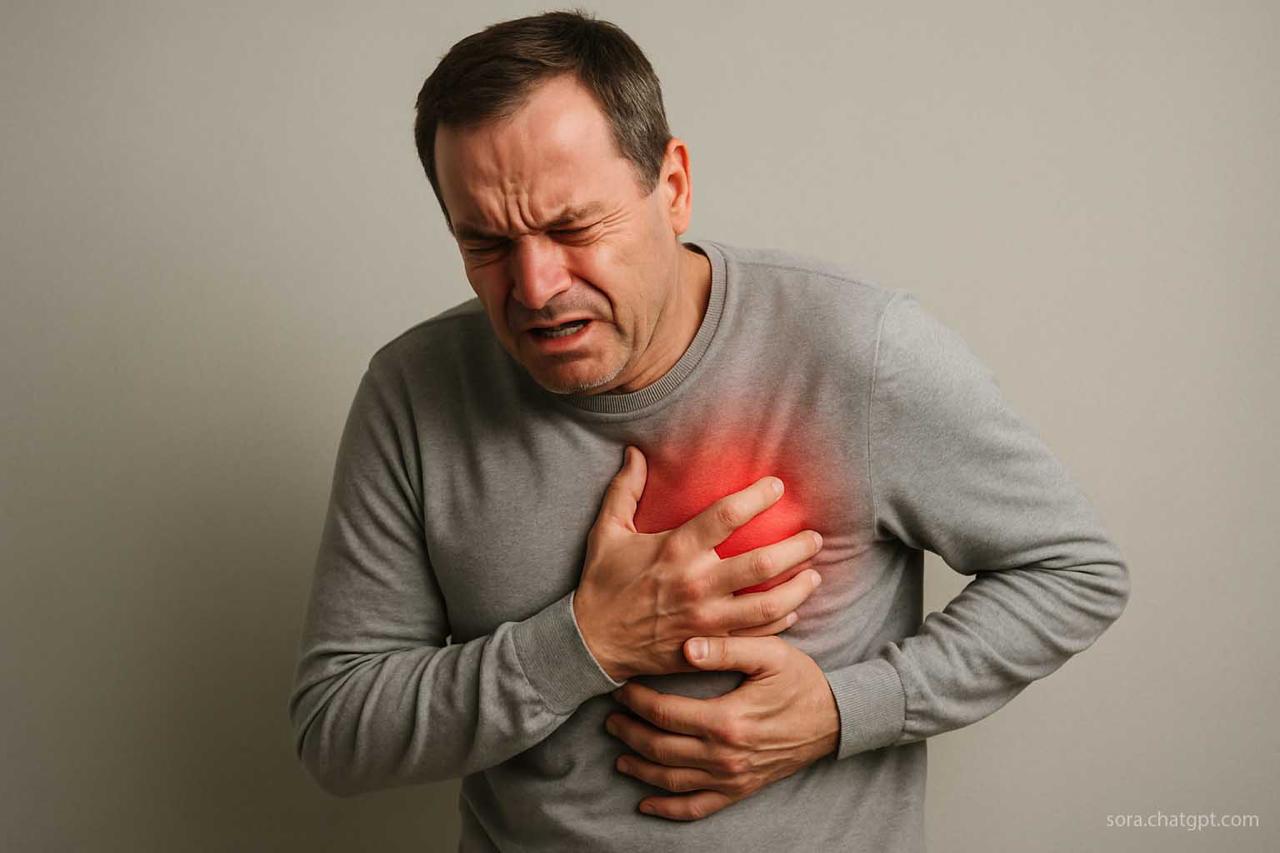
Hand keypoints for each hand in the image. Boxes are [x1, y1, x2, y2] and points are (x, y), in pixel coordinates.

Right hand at [574, 446, 823, 681]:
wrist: (591, 643)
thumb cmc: (602, 584)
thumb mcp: (607, 533)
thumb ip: (625, 490)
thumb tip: (635, 452)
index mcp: (675, 550)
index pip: (727, 516)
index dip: (757, 497)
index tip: (777, 486)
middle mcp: (696, 584)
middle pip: (761, 563)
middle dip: (796, 548)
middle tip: (814, 537)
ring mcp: (706, 619)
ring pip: (768, 604)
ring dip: (798, 588)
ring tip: (815, 574)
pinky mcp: (709, 645)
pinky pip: (755, 635)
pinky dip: (780, 623)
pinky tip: (792, 610)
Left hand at [605, 635, 839, 820]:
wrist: (834, 719)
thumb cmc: (800, 680)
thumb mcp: (769, 653)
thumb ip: (726, 648)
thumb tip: (685, 648)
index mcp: (726, 720)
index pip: (664, 713)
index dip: (636, 701)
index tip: (621, 687)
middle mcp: (724, 756)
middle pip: (659, 748)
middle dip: (628, 732)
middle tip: (609, 716)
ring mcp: (731, 778)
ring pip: (670, 780)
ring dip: (638, 767)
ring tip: (618, 750)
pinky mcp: (739, 790)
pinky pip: (696, 808)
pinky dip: (666, 809)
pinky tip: (645, 802)